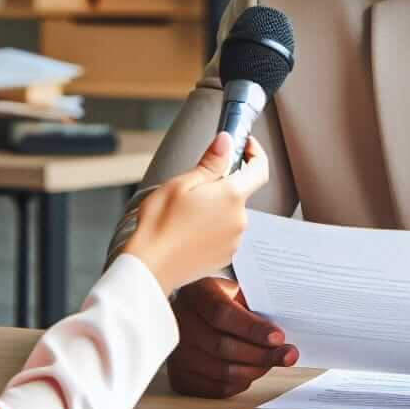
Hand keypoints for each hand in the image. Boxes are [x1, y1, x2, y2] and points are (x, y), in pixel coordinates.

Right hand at [122, 133, 267, 295]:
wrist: (149, 267)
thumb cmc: (160, 224)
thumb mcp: (181, 183)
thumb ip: (210, 162)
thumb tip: (226, 141)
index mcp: (232, 196)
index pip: (260, 169)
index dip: (255, 153)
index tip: (244, 144)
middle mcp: (239, 219)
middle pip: (240, 192)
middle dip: (223, 184)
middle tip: (194, 185)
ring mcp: (234, 240)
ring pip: (231, 212)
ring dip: (216, 206)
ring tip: (185, 211)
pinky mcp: (225, 255)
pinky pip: (225, 232)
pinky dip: (212, 225)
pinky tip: (189, 229)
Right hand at [167, 276, 298, 398]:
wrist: (189, 312)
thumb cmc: (217, 300)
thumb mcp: (233, 291)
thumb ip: (252, 305)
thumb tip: (281, 330)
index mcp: (196, 294)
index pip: (222, 314)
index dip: (252, 329)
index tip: (278, 337)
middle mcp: (181, 323)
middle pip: (223, 347)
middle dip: (261, 354)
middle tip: (287, 355)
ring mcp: (177, 352)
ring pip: (222, 371)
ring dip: (255, 370)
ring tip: (272, 362)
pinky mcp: (180, 376)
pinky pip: (217, 388)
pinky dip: (240, 382)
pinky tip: (251, 370)